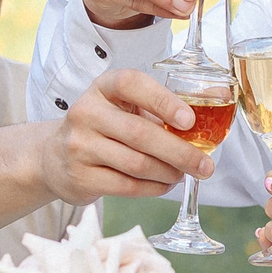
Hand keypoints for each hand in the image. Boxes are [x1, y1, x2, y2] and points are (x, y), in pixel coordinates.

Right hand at [38, 69, 213, 200]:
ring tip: (184, 174)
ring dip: (169, 172)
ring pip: (137, 164)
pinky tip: (165, 184)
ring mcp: (80, 146)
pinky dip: (154, 188)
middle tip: (205, 165)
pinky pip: (127, 186)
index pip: (132, 84)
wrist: (55, 156)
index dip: (163, 101)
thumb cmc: (103, 127)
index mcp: (103, 87)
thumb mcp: (123, 106)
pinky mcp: (80, 176)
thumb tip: (216, 99)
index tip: (189, 120)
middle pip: (140, 134)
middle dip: (180, 152)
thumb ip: (160, 107)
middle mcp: (86, 112)